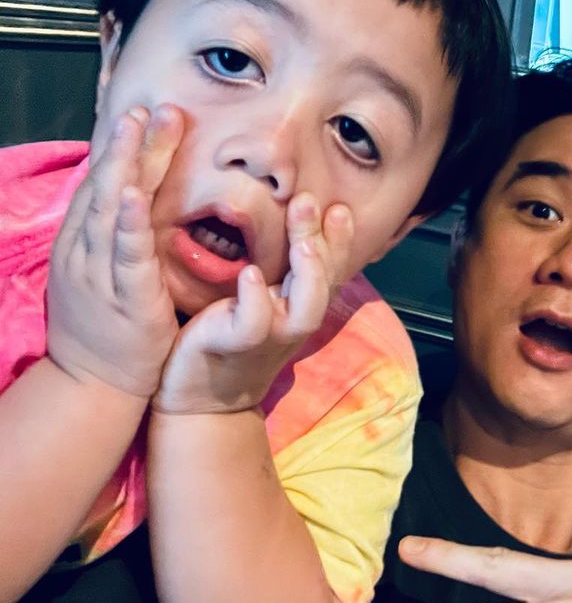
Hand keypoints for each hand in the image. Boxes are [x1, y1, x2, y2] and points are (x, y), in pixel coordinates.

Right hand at [47, 106, 183, 397]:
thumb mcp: (106, 272)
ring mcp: (101, 271)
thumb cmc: (108, 326)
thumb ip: (118, 235)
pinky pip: (126, 254)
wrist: (95, 384)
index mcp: (84, 241)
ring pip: (112, 208)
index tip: (144, 111)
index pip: (103, 184)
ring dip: (128, 165)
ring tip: (141, 126)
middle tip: (150, 105)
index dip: (122, 147)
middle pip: (106, 185)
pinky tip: (136, 194)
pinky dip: (129, 222)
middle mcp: (86, 249)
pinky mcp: (125, 296)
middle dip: (128, 143)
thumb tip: (134, 195)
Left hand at [152, 193, 353, 414]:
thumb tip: (284, 223)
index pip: (332, 270)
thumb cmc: (226, 340)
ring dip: (308, 274)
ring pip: (305, 308)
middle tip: (308, 201)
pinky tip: (250, 273)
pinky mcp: (233, 346)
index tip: (340, 208)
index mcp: (298, 305)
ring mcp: (268, 336)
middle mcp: (292, 321)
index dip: (340, 241)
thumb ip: (275, 271)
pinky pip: (253, 324)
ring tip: (301, 242)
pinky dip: (255, 299)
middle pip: (324, 281)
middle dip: (325, 242)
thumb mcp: (259, 302)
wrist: (198, 401)